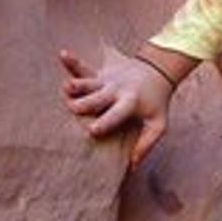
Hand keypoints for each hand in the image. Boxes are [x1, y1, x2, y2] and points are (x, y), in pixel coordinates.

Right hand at [59, 44, 174, 168]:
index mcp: (129, 104)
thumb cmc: (155, 102)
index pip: (116, 115)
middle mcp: (116, 91)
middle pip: (96, 98)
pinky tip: (62, 54)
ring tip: (67, 87)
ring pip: (88, 82)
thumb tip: (133, 166)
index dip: (104, 122)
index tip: (92, 130)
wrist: (158, 71)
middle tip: (73, 109)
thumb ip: (147, 144)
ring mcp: (106, 80)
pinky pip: (84, 67)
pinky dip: (73, 61)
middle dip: (84, 104)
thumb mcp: (158, 123)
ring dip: (77, 85)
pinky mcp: (99, 73)